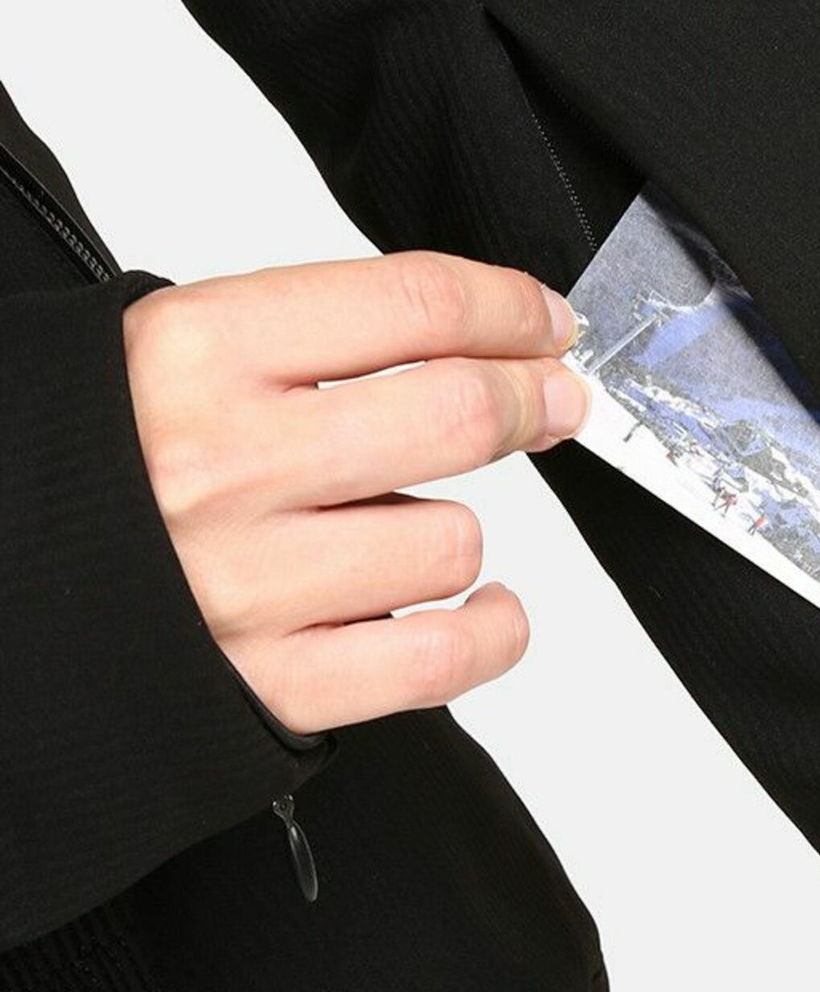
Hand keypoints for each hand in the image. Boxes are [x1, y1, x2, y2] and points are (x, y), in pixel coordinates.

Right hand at [122, 249, 591, 733]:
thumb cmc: (97, 464)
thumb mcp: (170, 353)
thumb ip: (311, 338)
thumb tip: (481, 343)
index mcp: (194, 355)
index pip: (410, 306)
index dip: (509, 310)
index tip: (543, 325)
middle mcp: (221, 466)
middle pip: (455, 416)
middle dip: (530, 400)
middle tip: (549, 402)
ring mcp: (245, 584)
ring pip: (450, 543)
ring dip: (454, 533)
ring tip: (400, 529)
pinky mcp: (269, 686)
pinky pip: (437, 660)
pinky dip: (488, 633)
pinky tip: (484, 608)